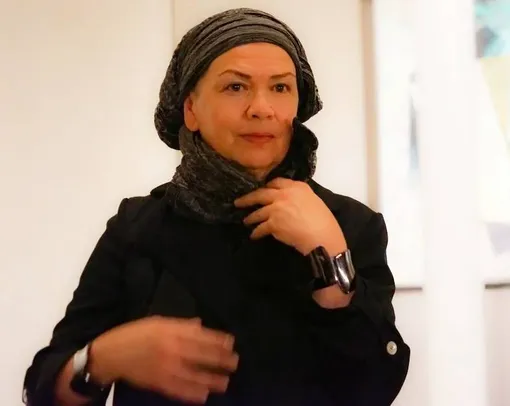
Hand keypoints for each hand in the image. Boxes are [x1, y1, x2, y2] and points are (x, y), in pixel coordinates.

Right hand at [90, 316, 237, 403]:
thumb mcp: (158, 322)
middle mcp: (172, 349)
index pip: (202, 336)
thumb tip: (200, 325)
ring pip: (195, 376)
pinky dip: (193, 394)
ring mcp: (166, 368)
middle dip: (221, 360)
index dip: (218, 340)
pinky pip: (180, 391)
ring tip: (225, 383)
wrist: (111, 354)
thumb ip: (180, 325)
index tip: (231, 343)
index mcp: (172, 331)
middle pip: (203, 356)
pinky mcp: (159, 384)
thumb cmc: (135, 334)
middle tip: (235, 363)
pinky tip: (204, 396)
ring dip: (212, 380)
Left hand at [234, 178, 346, 255]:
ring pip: (258, 212)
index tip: (261, 189)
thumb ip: (298, 197)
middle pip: (261, 193)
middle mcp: (284, 194)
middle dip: (248, 198)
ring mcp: (276, 208)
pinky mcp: (272, 223)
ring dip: (251, 218)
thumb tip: (288, 202)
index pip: (277, 181)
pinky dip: (256, 233)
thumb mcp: (313, 200)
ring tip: (246, 221)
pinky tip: (254, 236)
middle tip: (238, 202)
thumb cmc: (323, 222)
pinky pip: (260, 228)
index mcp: (297, 187)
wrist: (322, 237)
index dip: (267, 186)